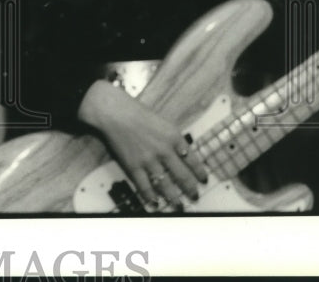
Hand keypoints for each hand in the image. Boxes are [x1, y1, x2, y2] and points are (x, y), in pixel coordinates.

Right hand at [78, 80, 206, 208]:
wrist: (115, 112)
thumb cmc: (138, 113)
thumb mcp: (164, 122)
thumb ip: (174, 139)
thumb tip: (183, 154)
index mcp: (174, 138)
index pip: (193, 160)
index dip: (200, 173)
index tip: (203, 180)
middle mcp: (165, 151)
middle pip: (183, 176)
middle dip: (190, 189)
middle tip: (194, 196)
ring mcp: (149, 161)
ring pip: (166, 185)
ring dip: (173, 198)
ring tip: (178, 205)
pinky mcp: (134, 166)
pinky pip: (145, 186)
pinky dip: (151, 197)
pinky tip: (155, 203)